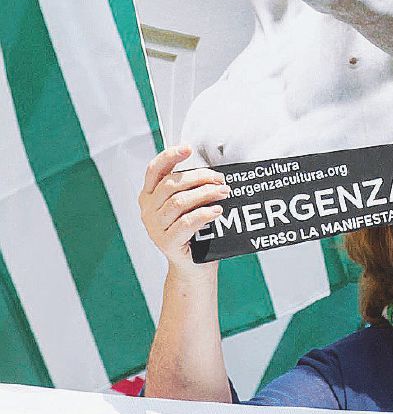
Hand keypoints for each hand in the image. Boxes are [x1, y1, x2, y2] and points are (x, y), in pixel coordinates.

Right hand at [139, 146, 225, 278]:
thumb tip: (214, 170)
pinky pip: (186, 222)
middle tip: (221, 180)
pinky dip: (204, 214)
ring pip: (179, 201)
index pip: (154, 170)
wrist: (194, 265)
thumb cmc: (195, 231)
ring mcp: (155, 227)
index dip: (170, 156)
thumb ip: (193, 187)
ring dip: (205, 194)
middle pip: (172, 184)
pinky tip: (216, 211)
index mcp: (150, 195)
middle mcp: (148, 209)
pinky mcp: (166, 242)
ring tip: (223, 193)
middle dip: (200, 177)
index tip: (188, 148)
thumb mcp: (190, 205)